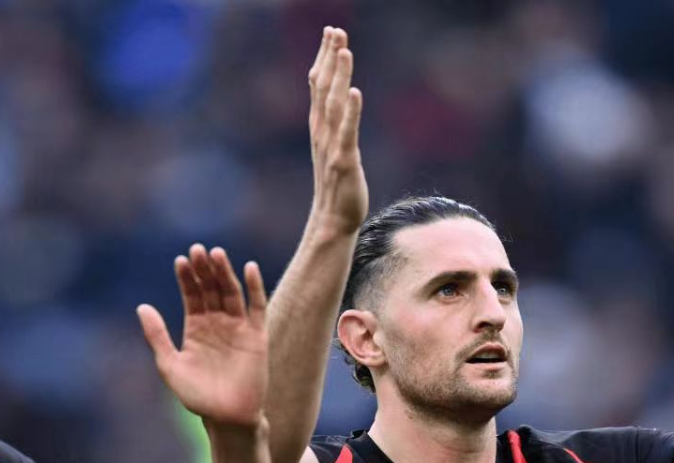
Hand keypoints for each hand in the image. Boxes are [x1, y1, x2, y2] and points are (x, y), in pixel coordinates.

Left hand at [138, 245, 268, 427]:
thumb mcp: (170, 365)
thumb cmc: (197, 396)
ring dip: (225, 272)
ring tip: (217, 254)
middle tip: (198, 249)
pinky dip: (254, 287)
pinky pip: (257, 306)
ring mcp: (238, 327)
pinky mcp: (257, 335)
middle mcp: (217, 323)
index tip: (181, 260)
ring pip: (231, 292)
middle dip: (204, 269)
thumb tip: (141, 306)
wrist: (226, 417)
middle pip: (211, 288)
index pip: (191, 295)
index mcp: (196, 328)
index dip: (186, 278)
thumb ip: (157, 336)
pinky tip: (249, 268)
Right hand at [309, 27, 368, 235]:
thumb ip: (335, 125)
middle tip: (336, 30)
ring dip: (339, 76)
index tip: (331, 32)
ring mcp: (331, 146)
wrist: (333, 221)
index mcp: (320, 127)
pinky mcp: (344, 161)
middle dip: (329, 58)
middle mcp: (322, 132)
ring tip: (344, 51)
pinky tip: (354, 92)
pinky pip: (347, 132)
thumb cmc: (338, 186)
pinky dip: (350, 112)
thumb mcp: (334, 149)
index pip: (319, 85)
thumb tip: (339, 103)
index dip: (325, 58)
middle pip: (324, 87)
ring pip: (333, 104)